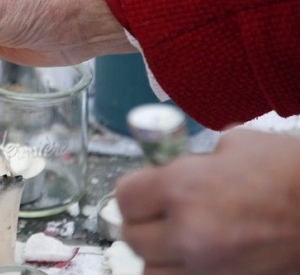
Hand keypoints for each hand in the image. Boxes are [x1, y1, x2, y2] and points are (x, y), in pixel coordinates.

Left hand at [116, 128, 299, 273]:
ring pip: (152, 270)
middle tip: (158, 212)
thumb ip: (192, 160)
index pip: (125, 196)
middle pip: (132, 237)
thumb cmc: (290, 172)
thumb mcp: (235, 145)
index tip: (145, 188)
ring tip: (177, 239)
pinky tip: (195, 257)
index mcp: (183, 188)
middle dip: (142, 222)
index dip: (135, 190)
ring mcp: (208, 268)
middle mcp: (188, 232)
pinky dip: (181, 271)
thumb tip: (169, 168)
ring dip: (158, 254)